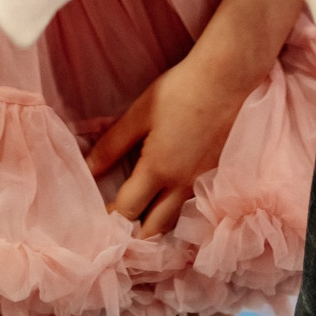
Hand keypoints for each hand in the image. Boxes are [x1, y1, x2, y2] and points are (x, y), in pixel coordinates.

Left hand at [85, 43, 256, 238]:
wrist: (228, 79)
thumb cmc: (180, 91)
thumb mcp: (140, 114)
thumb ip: (112, 145)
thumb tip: (86, 169)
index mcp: (159, 170)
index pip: (127, 210)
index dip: (108, 219)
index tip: (93, 222)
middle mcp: (182, 186)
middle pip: (154, 229)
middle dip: (132, 236)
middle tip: (114, 234)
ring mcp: (203, 183)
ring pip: (175, 221)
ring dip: (155, 228)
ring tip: (137, 226)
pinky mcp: (217, 176)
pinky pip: (192, 207)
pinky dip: (176, 214)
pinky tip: (167, 206)